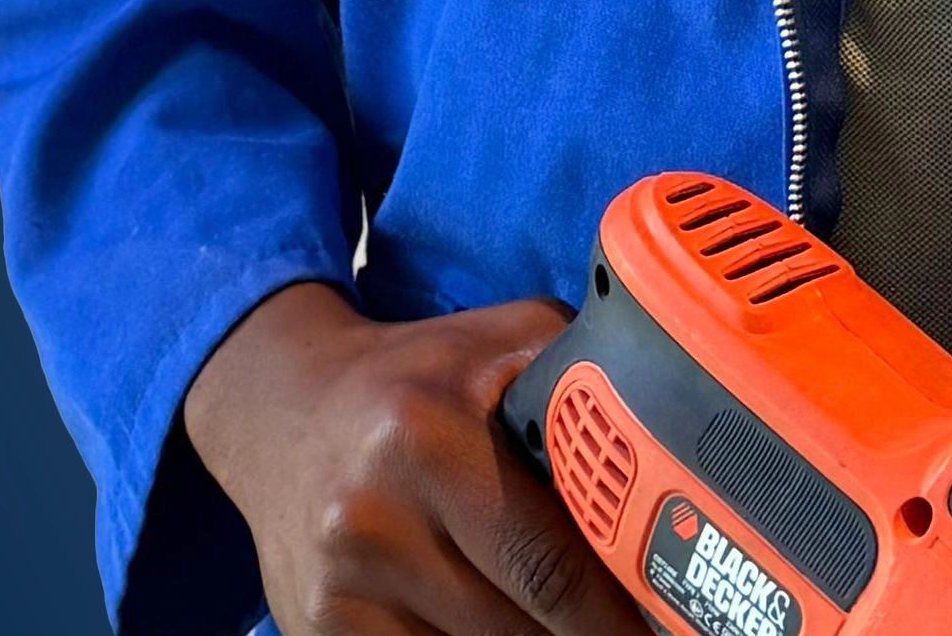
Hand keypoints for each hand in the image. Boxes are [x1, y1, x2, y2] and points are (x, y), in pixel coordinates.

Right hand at [183, 281, 653, 635]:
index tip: (663, 621)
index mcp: (428, 437)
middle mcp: (375, 519)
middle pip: (516, 629)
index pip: (547, 560)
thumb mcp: (496, 344)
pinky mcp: (317, 633)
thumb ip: (579, 376)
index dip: (616, 611)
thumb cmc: (415, 377)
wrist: (282, 413)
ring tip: (565, 621)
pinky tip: (497, 625)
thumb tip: (669, 445)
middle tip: (637, 630)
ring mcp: (341, 590)